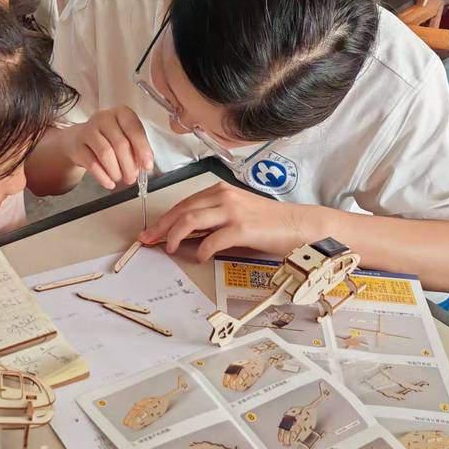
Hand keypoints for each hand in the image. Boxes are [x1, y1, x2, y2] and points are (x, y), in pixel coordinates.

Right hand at [61, 106, 152, 188]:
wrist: (80, 140)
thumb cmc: (109, 139)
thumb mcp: (126, 137)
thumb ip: (137, 149)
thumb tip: (144, 165)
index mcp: (121, 113)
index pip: (134, 129)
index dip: (142, 149)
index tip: (147, 166)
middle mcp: (104, 118)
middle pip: (120, 144)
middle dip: (129, 165)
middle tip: (132, 178)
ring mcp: (88, 130)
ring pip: (106, 154)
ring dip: (116, 172)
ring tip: (120, 179)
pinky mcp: (77, 146)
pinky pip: (92, 164)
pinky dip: (103, 177)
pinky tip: (109, 183)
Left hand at [138, 182, 316, 259]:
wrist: (300, 225)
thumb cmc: (270, 223)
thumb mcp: (238, 214)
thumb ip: (214, 220)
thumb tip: (187, 235)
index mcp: (221, 191)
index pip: (184, 204)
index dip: (164, 218)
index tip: (151, 231)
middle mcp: (224, 197)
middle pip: (182, 210)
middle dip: (161, 227)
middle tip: (148, 240)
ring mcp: (232, 211)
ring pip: (190, 220)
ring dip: (174, 236)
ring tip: (169, 249)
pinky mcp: (241, 228)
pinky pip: (212, 240)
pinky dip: (201, 250)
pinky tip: (200, 257)